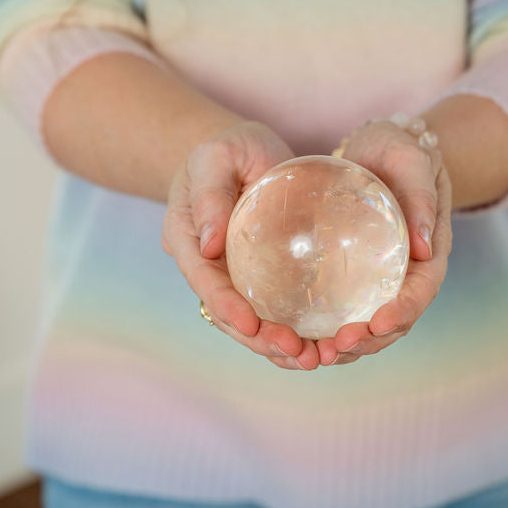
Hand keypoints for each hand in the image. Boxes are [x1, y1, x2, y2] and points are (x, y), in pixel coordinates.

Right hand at [162, 121, 322, 370]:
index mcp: (186, 240)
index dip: (226, 307)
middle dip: (259, 339)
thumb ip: (210, 195)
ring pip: (249, 323)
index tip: (253, 326)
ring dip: (277, 346)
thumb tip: (209, 244)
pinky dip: (293, 332)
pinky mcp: (258, 280)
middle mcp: (205, 266)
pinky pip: (271, 312)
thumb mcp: (217, 157)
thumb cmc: (229, 148)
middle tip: (297, 352)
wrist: (244, 153)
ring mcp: (231, 277)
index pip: (204, 281)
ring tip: (313, 359)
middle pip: (227, 315)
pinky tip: (321, 345)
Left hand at [317, 118, 453, 366]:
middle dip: (368, 341)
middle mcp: (408, 274)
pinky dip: (327, 331)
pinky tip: (300, 338)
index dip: (401, 313)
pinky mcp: (356, 278)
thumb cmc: (400, 150)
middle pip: (395, 322)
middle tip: (334, 349)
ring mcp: (382, 280)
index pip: (421, 293)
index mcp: (429, 253)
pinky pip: (345, 311)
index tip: (376, 323)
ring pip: (370, 326)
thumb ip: (421, 197)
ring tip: (315, 356)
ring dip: (346, 347)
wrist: (380, 148)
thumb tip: (424, 247)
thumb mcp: (412, 161)